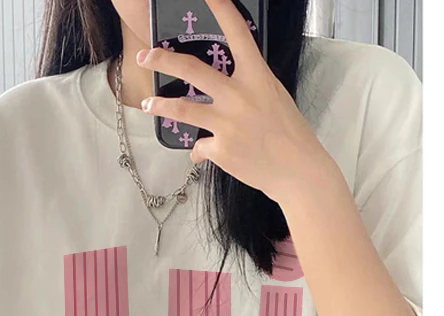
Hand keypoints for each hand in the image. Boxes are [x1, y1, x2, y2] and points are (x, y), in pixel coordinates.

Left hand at [136, 0, 335, 204]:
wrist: (298, 171)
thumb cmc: (289, 134)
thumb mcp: (273, 98)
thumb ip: (246, 91)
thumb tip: (221, 98)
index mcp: (257, 76)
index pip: (237, 33)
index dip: (220, 9)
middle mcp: (239, 95)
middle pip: (192, 69)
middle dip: (163, 60)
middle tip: (145, 55)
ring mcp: (227, 123)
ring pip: (183, 109)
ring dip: (161, 105)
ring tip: (148, 103)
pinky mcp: (220, 149)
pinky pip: (200, 146)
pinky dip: (202, 150)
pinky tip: (211, 154)